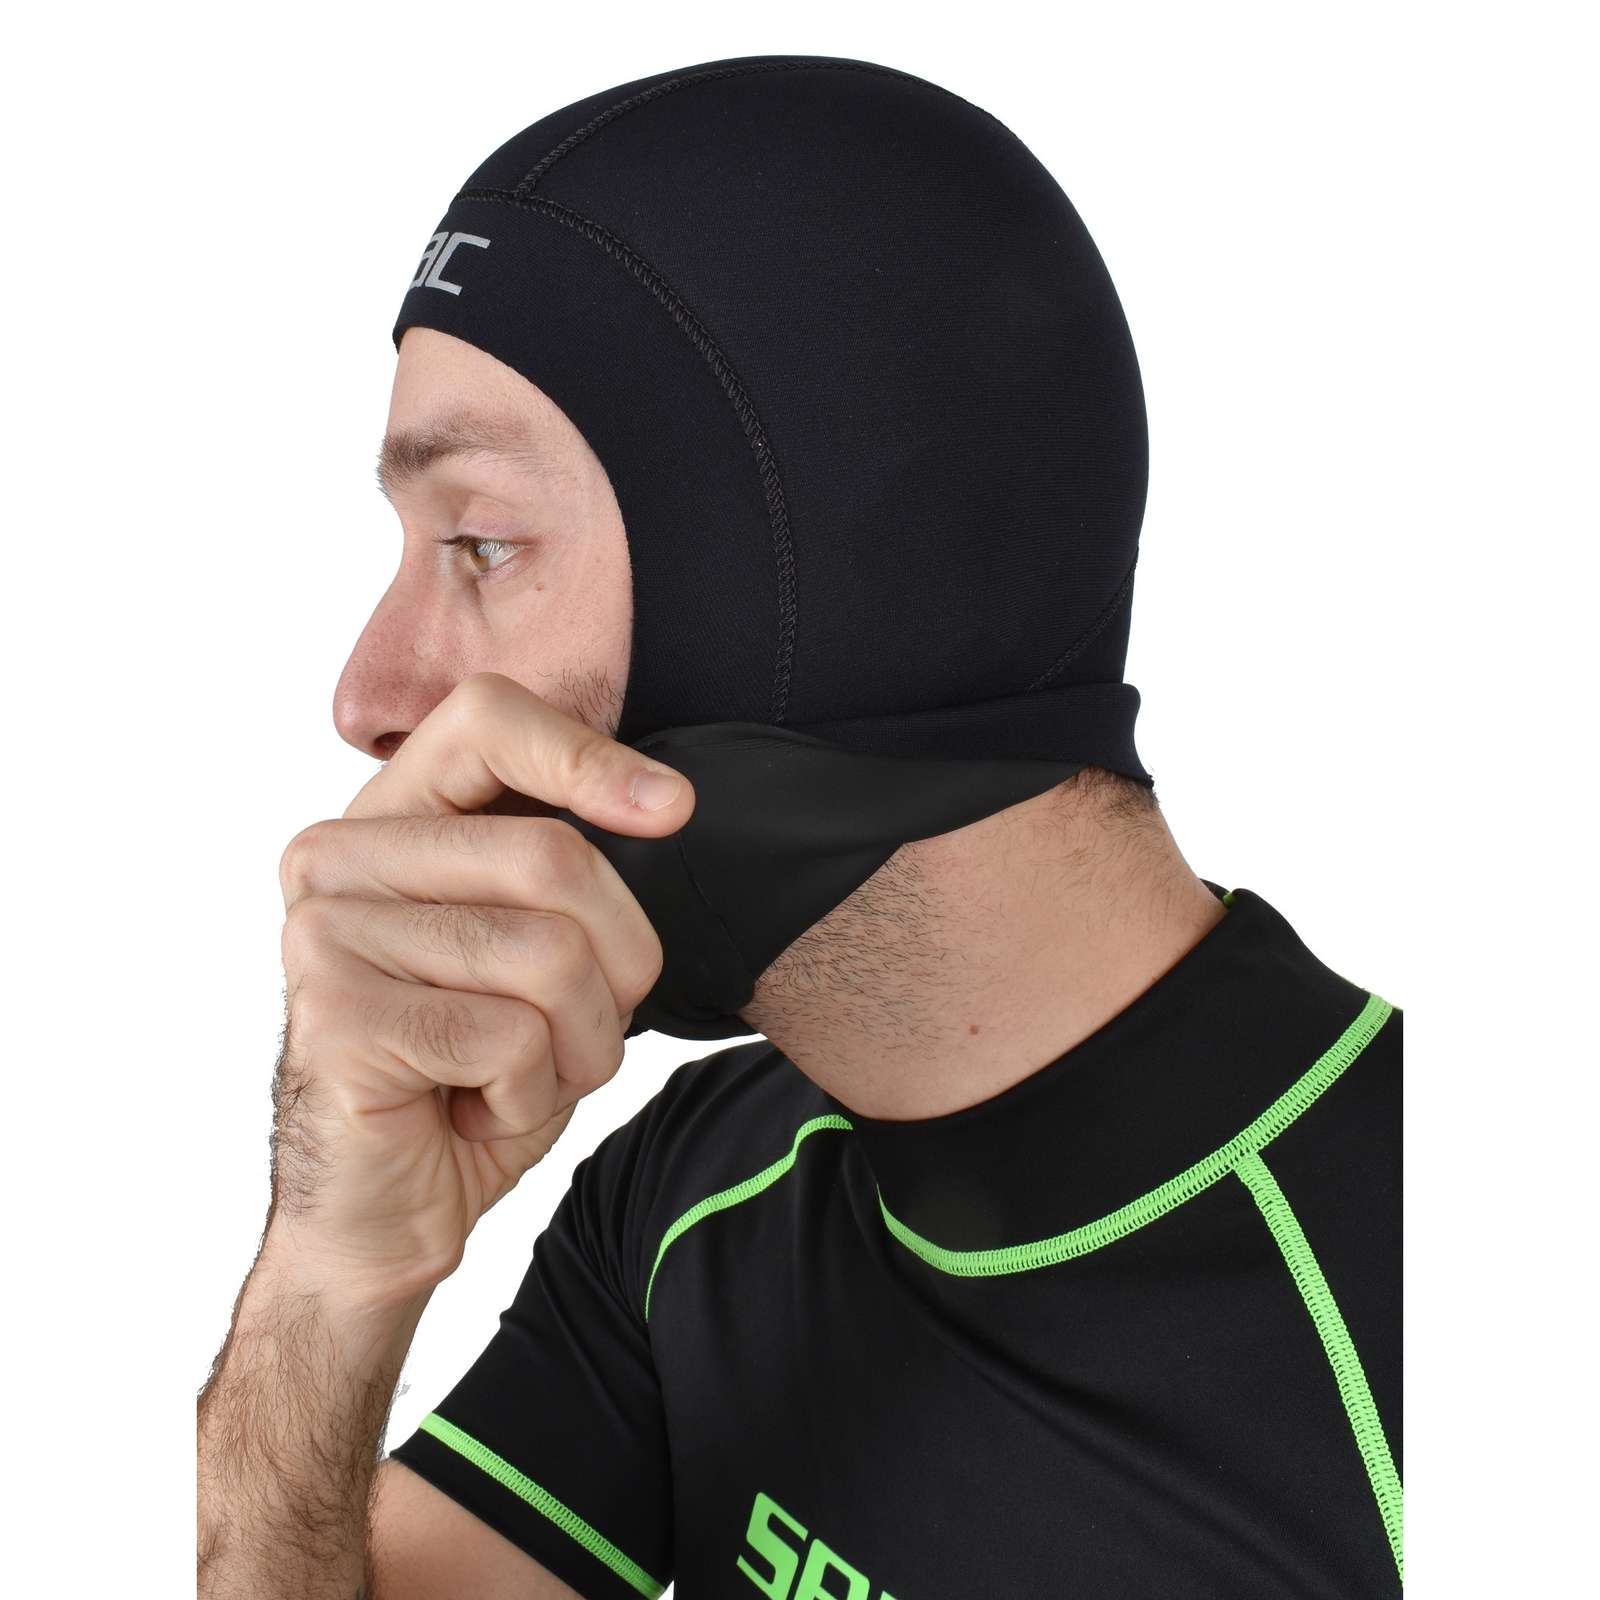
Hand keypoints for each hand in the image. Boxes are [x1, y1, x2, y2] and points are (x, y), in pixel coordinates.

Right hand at [268, 671, 693, 1298]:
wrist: (388, 1212)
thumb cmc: (473, 1070)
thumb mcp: (536, 945)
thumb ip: (565, 866)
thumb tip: (666, 800)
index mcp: (385, 819)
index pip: (488, 718)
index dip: (592, 757)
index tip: (673, 811)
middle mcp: (335, 857)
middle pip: (552, 854)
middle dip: (620, 963)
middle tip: (586, 1027)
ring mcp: (324, 932)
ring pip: (548, 955)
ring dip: (580, 1044)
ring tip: (524, 1075)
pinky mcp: (334, 1016)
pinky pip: (510, 1037)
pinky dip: (532, 1095)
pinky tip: (476, 1112)